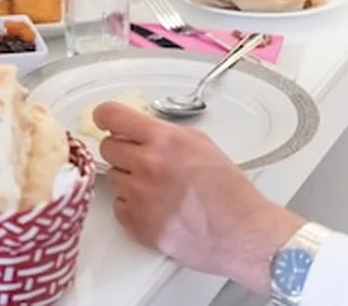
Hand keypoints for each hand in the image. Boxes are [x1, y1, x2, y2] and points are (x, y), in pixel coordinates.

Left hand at [96, 103, 304, 294]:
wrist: (243, 232)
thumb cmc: (229, 191)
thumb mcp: (200, 144)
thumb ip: (163, 132)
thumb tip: (136, 128)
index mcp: (164, 140)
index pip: (112, 115)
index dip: (105, 117)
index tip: (104, 120)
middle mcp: (148, 165)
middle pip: (108, 147)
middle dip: (122, 152)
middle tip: (143, 161)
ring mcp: (140, 196)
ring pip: (113, 177)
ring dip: (129, 180)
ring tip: (158, 189)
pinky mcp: (137, 223)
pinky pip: (118, 206)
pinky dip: (132, 206)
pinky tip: (156, 207)